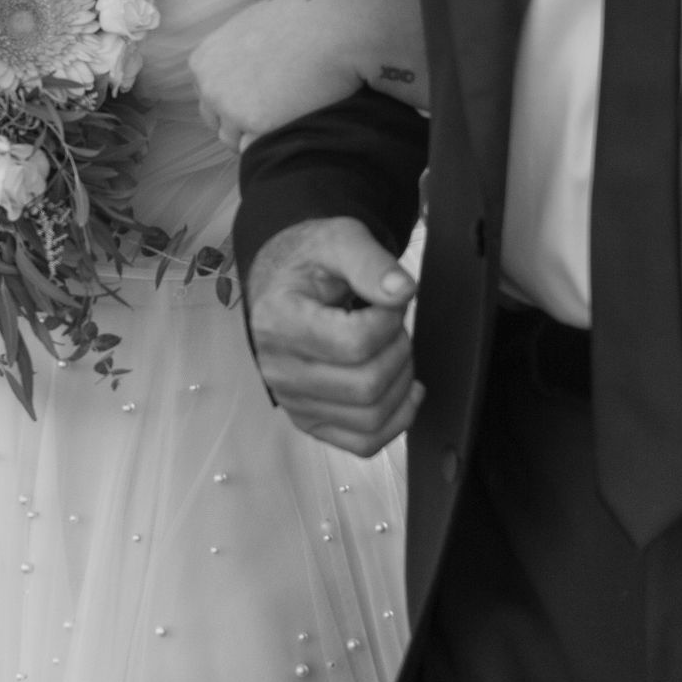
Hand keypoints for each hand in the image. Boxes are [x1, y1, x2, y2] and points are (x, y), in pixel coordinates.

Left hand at [191, 0, 428, 154]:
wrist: (334, 26)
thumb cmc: (301, 19)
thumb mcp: (249, 27)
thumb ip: (231, 54)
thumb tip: (237, 75)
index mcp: (203, 61)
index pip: (207, 97)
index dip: (234, 101)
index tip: (258, 98)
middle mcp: (209, 85)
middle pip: (217, 122)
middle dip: (241, 122)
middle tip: (276, 111)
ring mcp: (229, 107)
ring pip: (235, 139)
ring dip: (257, 135)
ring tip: (287, 118)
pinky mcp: (256, 124)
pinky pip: (255, 148)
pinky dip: (271, 143)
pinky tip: (291, 128)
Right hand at [244, 217, 418, 454]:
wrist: (284, 282)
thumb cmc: (311, 262)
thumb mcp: (339, 239)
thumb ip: (370, 261)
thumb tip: (402, 291)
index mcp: (278, 321)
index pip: (354, 343)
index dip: (389, 321)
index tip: (388, 301)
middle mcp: (279, 370)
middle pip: (366, 385)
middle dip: (399, 351)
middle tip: (392, 325)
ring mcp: (293, 401)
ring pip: (370, 418)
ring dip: (401, 382)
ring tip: (392, 350)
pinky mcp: (310, 420)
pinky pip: (364, 442)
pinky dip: (396, 419)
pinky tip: (403, 388)